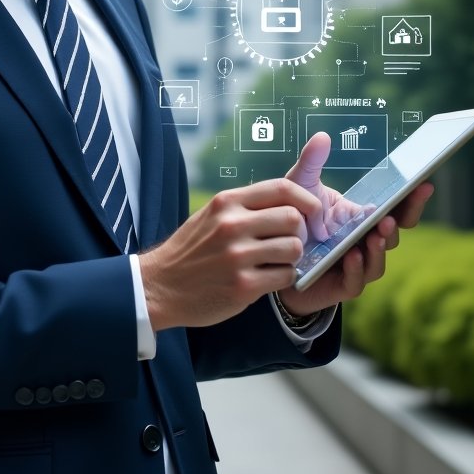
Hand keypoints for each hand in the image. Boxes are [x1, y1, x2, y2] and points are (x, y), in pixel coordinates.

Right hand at [139, 178, 323, 331]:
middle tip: (291, 241)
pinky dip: (284, 277)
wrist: (160, 285)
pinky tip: (269, 277)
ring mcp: (237, 256)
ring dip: (294, 257)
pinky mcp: (243, 286)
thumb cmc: (191, 249)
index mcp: (227, 202)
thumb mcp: (212, 214)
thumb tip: (288, 198)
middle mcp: (232, 225)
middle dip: (301, 231)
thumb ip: (245, 205)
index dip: (306, 199)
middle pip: (293, 218)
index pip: (282, 187)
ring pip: (294, 248)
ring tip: (278, 260)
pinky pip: (286, 276)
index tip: (313, 211)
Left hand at [276, 132, 434, 316]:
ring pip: (379, 259)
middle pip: (394, 233)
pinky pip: (356, 280)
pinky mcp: (341, 284)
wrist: (272, 258)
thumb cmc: (292, 220)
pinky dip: (357, 268)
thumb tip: (323, 135)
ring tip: (377, 232)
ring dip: (381, 246)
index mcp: (361, 217)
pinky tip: (351, 254)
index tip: (424, 183)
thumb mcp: (299, 186)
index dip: (412, 198)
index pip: (395, 209)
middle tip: (395, 211)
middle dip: (401, 221)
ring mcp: (356, 264)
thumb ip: (312, 162)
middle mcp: (364, 241)